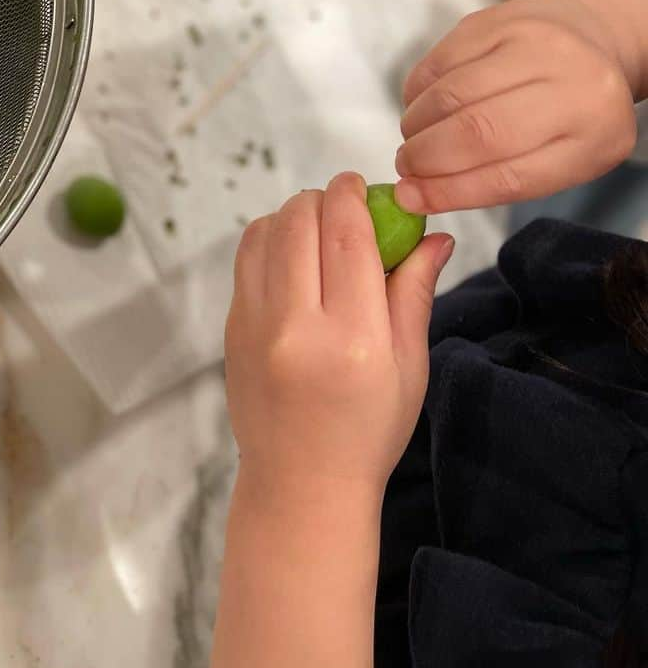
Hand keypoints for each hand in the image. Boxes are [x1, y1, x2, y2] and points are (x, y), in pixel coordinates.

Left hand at [225, 173, 454, 497]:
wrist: (302, 484)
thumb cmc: (368, 430)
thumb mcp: (410, 366)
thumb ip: (414, 292)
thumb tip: (435, 235)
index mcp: (353, 337)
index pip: (347, 234)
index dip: (352, 195)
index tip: (360, 183)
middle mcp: (296, 326)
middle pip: (300, 221)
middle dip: (322, 199)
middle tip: (343, 207)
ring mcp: (254, 326)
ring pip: (264, 232)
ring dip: (292, 216)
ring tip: (318, 231)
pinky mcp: (231, 329)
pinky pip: (246, 260)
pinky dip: (269, 241)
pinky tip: (293, 257)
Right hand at [395, 0, 638, 214]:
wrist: (595, 33)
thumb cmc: (574, 107)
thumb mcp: (563, 155)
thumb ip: (498, 179)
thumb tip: (415, 194)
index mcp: (597, 132)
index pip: (511, 176)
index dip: (451, 192)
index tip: (412, 198)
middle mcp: (571, 81)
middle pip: (476, 132)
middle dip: (426, 158)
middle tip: (406, 167)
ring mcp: (531, 42)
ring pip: (448, 95)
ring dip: (416, 126)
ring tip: (414, 139)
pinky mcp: (494, 19)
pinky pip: (436, 63)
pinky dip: (417, 94)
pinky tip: (423, 107)